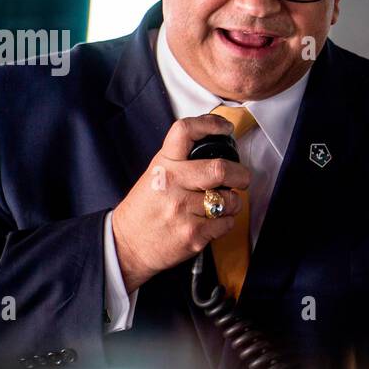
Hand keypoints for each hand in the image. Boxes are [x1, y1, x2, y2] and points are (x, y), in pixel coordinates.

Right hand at [111, 114, 251, 291]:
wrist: (126, 245)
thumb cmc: (145, 209)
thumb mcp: (155, 176)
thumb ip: (182, 162)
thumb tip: (218, 149)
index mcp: (164, 165)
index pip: (185, 131)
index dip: (210, 124)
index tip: (226, 128)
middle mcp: (173, 184)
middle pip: (220, 169)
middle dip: (240, 174)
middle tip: (242, 179)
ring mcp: (183, 210)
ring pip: (229, 200)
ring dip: (232, 203)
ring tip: (219, 205)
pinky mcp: (193, 235)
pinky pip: (226, 223)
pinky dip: (225, 223)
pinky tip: (211, 222)